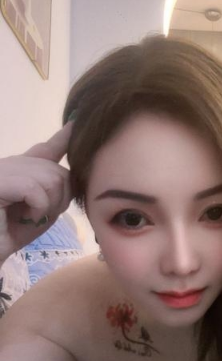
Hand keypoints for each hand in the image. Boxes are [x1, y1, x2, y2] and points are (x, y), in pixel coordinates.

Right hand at [0, 123, 72, 263]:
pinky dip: (37, 208)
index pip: (43, 150)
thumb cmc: (8, 236)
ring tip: (29, 217)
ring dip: (48, 205)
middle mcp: (7, 163)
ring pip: (50, 178)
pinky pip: (34, 187)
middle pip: (56, 170)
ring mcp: (0, 169)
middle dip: (59, 198)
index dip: (62, 138)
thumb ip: (54, 188)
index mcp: (17, 170)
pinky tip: (25, 218)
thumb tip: (70, 166)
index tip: (75, 124)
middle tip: (39, 215)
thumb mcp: (40, 210)